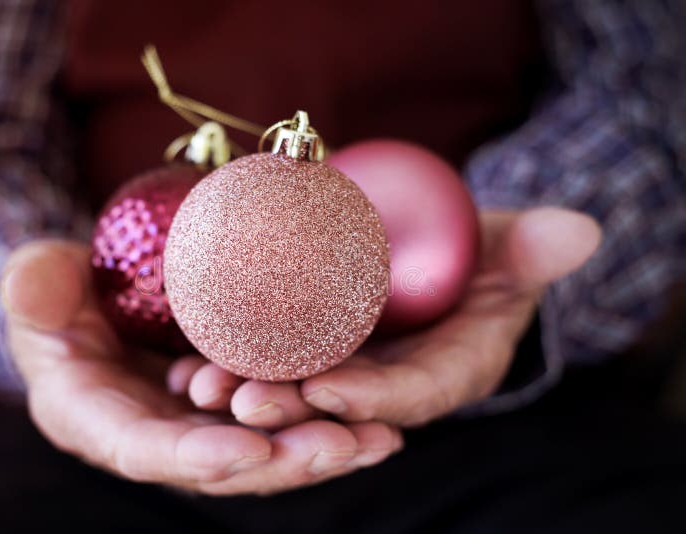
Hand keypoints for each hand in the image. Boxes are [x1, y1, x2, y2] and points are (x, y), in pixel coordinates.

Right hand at [1, 239, 402, 494]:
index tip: (251, 451)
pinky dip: (328, 420)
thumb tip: (32, 286)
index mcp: (96, 421)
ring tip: (379, 440)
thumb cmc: (59, 290)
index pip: (144, 451)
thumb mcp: (37, 282)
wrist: (97, 294)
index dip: (195, 458)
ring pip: (264, 450)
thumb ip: (33, 287)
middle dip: (281, 463)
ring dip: (320, 451)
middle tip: (339, 447)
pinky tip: (380, 420)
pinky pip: (283, 418)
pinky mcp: (234, 404)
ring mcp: (199, 424)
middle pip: (221, 465)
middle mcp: (155, 437)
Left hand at [172, 207, 600, 427]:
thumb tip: (581, 230)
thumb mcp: (509, 246)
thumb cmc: (480, 250)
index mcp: (449, 371)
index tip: (331, 390)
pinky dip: (231, 360)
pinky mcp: (310, 348)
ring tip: (203, 384)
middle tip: (241, 399)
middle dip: (294, 408)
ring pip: (296, 389)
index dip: (377, 398)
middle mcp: (394, 383)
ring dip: (249, 391)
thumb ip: (535, 247)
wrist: (435, 248)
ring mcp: (350, 367)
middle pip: (343, 404)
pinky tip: (186, 357)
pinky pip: (269, 361)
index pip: (416, 395)